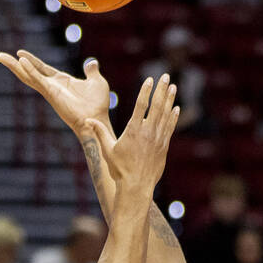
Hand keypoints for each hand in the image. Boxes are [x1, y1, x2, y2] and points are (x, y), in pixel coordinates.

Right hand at [0, 50, 109, 135]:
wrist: (97, 120)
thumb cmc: (98, 106)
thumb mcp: (97, 82)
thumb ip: (92, 72)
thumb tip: (91, 63)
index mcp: (60, 82)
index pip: (41, 69)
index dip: (30, 61)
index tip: (19, 53)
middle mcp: (52, 86)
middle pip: (28, 72)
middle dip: (13, 64)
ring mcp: (50, 90)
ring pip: (27, 75)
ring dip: (14, 66)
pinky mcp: (52, 93)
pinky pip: (38, 80)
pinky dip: (29, 70)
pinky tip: (21, 61)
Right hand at [84, 75, 178, 190]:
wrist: (136, 186)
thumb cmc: (120, 169)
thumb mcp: (107, 150)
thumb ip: (99, 133)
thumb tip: (87, 120)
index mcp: (133, 130)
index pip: (141, 105)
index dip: (146, 91)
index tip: (149, 80)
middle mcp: (147, 132)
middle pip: (156, 106)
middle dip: (161, 90)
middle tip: (166, 76)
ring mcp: (157, 139)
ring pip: (165, 115)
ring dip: (169, 99)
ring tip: (173, 87)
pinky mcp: (163, 147)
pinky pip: (169, 128)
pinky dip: (173, 117)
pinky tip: (176, 108)